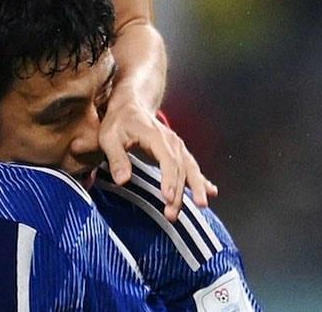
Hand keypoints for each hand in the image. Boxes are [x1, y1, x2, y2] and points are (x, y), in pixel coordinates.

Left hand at [98, 97, 217, 220]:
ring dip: (195, 188)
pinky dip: (202, 179)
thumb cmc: (118, 122)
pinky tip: (211, 191)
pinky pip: (192, 166)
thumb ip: (116, 158)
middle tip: (172, 214)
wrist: (129, 106)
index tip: (168, 198)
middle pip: (180, 169)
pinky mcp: (178, 151)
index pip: (168, 160)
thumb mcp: (109, 137)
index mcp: (155, 136)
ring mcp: (177, 146)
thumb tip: (122, 180)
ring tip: (200, 205)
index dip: (169, 180)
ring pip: (190, 168)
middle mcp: (171, 141)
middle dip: (179, 193)